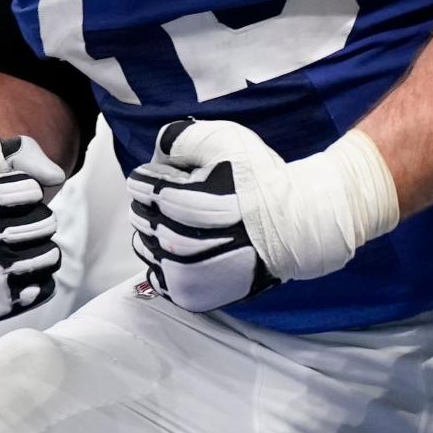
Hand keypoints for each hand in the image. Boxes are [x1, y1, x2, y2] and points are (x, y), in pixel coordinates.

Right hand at [0, 136, 65, 322]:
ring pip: (49, 256)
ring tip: (19, 243)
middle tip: (17, 219)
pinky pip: (45, 286)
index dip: (26, 189)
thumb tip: (56, 177)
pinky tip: (18, 266)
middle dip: (39, 216)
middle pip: (45, 223)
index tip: (5, 194)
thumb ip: (21, 151)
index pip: (30, 191)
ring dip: (43, 244)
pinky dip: (42, 274)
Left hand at [128, 119, 398, 312]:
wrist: (294, 226)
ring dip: (157, 230)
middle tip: (188, 196)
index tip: (181, 174)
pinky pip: (158, 276)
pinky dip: (165, 260)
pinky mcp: (190, 294)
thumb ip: (177, 138)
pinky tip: (188, 247)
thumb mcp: (220, 138)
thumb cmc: (259, 180)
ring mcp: (179, 272)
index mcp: (174, 201)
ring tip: (188, 221)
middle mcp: (171, 241)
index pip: (139, 184)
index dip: (159, 173)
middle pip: (139, 214)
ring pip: (144, 245)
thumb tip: (156, 156)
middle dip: (156, 201)